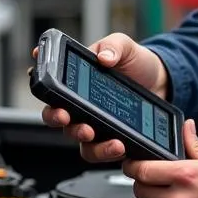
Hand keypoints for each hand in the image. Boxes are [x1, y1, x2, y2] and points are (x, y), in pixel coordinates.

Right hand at [35, 32, 168, 161]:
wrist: (162, 81)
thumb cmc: (137, 62)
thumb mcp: (125, 47)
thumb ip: (113, 46)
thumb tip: (104, 57)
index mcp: (77, 79)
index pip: (50, 82)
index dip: (38, 82)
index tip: (36, 79)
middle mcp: (79, 104)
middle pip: (55, 116)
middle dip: (56, 117)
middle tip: (66, 115)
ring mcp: (93, 123)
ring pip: (75, 138)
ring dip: (80, 137)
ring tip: (94, 133)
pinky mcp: (109, 138)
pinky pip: (100, 150)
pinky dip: (105, 151)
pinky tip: (118, 144)